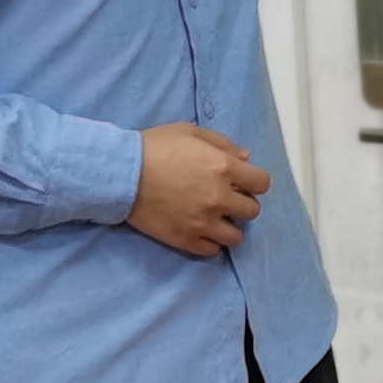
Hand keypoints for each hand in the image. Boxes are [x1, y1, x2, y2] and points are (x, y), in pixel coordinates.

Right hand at [129, 122, 270, 256]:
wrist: (120, 174)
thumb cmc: (154, 147)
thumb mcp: (189, 132)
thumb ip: (222, 144)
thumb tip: (245, 159)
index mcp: (224, 168)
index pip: (262, 183)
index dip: (254, 181)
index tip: (242, 181)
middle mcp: (219, 198)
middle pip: (253, 211)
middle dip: (242, 203)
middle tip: (226, 199)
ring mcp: (203, 223)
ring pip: (236, 237)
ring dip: (229, 226)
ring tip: (214, 218)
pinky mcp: (186, 240)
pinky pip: (212, 251)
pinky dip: (210, 242)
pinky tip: (200, 230)